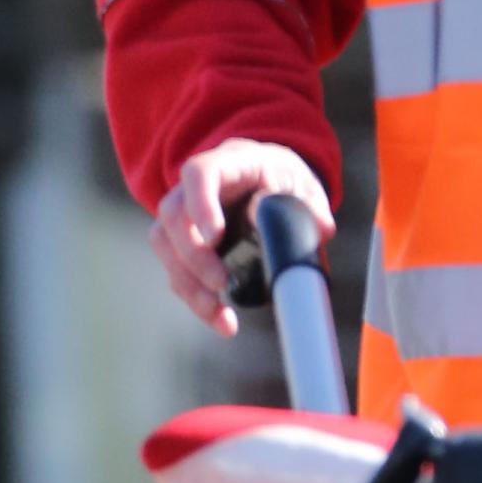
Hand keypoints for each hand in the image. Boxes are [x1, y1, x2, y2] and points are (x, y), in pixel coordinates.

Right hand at [154, 140, 335, 333]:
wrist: (267, 180)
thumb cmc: (283, 181)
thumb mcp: (303, 187)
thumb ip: (307, 206)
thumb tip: (316, 229)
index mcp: (229, 163)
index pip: (200, 174)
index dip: (201, 205)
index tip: (214, 237)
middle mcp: (194, 187)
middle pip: (174, 215)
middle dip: (194, 255)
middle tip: (222, 283)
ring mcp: (183, 214)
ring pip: (165, 245)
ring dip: (188, 284)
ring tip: (219, 312)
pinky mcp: (181, 244)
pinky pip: (176, 270)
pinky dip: (195, 298)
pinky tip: (221, 319)